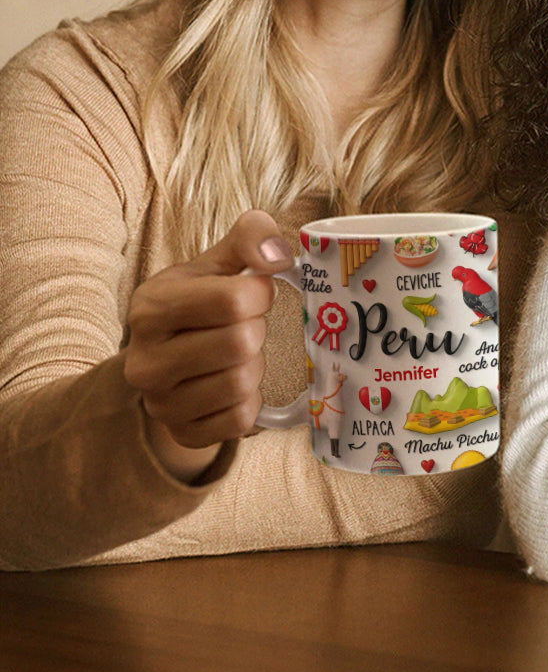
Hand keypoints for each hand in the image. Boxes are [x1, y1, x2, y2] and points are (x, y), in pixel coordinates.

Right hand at [124, 210, 293, 480]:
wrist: (169, 359)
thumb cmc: (201, 302)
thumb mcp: (218, 262)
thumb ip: (250, 237)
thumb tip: (279, 254)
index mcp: (150, 307)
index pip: (232, 300)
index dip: (259, 294)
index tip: (254, 293)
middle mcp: (145, 360)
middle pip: (241, 343)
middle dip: (256, 330)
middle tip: (245, 327)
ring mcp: (160, 404)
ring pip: (242, 383)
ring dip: (255, 365)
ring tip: (237, 355)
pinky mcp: (182, 433)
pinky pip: (241, 420)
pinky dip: (251, 400)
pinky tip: (234, 383)